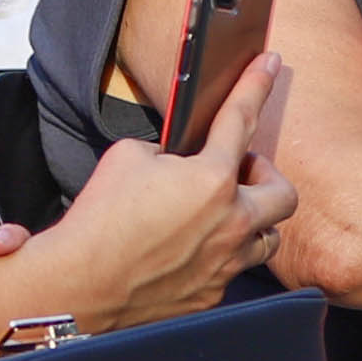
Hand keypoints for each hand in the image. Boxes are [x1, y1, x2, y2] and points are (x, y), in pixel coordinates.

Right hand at [48, 53, 299, 329]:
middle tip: (238, 173)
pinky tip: (190, 251)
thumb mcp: (129, 157)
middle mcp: (231, 223)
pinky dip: (219, 255)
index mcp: (211, 179)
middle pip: (284, 194)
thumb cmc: (99, 221)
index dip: (258, 84)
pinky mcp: (212, 296)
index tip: (271, 64)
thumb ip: (168, 150)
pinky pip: (231, 269)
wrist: (78, 286)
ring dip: (251, 221)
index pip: (242, 118)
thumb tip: (178, 159)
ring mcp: (225, 263)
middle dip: (265, 178)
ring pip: (268, 239)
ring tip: (220, 215)